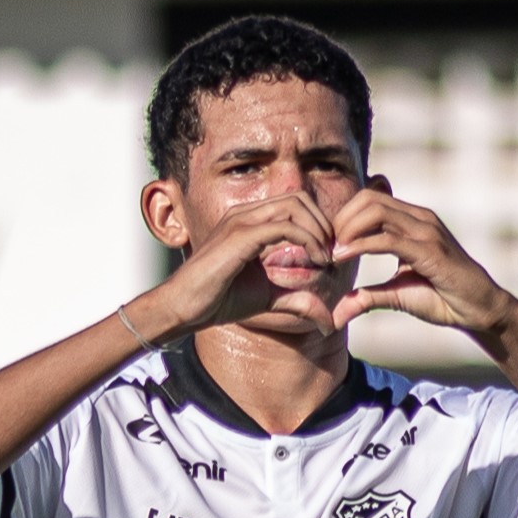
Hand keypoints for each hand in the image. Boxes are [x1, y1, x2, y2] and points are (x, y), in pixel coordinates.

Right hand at [129, 191, 345, 337]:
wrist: (185, 307)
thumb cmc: (219, 300)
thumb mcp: (269, 299)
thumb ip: (298, 301)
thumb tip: (329, 320)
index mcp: (250, 221)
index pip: (295, 205)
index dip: (319, 225)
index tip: (329, 255)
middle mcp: (246, 214)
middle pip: (299, 198)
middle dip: (323, 223)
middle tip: (332, 254)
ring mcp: (242, 221)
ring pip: (295, 205)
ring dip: (318, 230)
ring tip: (325, 258)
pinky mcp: (240, 236)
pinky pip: (285, 226)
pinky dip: (307, 241)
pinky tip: (315, 262)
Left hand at [330, 187, 517, 339]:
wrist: (478, 310)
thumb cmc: (442, 299)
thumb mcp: (396, 295)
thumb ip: (368, 297)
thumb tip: (337, 312)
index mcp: (413, 221)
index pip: (370, 200)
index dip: (344, 218)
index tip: (329, 245)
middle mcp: (420, 219)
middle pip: (369, 198)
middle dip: (341, 220)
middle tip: (328, 248)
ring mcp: (427, 231)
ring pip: (376, 211)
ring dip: (348, 230)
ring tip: (334, 253)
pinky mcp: (431, 250)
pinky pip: (388, 239)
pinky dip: (360, 246)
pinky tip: (343, 258)